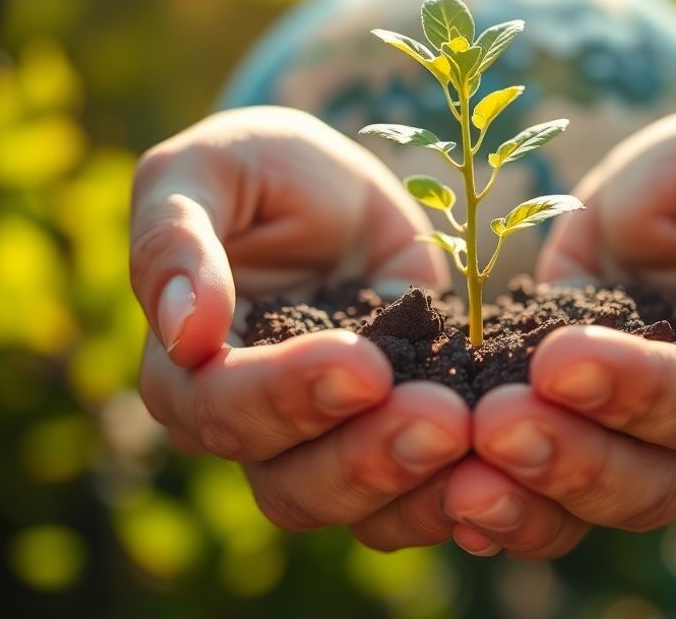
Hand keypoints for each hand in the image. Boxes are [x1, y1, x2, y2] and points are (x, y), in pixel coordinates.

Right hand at [133, 106, 469, 548]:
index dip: (287, 394)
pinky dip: (456, 493)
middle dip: (366, 455)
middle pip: (288, 482)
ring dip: (414, 485)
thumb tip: (182, 332)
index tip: (362, 364)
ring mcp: (325, 443)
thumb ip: (174, 240)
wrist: (342, 193)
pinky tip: (501, 470)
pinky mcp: (394, 437)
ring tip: (474, 436)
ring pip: (353, 507)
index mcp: (185, 368)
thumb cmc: (256, 169)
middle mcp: (248, 426)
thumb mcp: (205, 170)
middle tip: (444, 418)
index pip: (218, 408)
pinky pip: (416, 497)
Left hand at [442, 108, 675, 556]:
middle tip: (493, 426)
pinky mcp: (574, 439)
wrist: (639, 199)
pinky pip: (547, 504)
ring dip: (531, 503)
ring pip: (598, 508)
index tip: (558, 359)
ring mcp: (638, 443)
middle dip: (573, 460)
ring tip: (461, 485)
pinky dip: (503, 516)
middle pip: (656, 481)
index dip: (639, 388)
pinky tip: (451, 506)